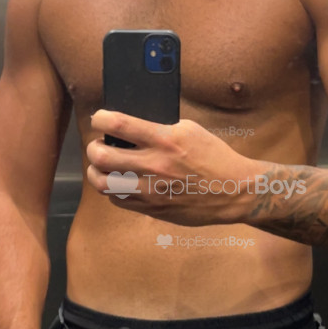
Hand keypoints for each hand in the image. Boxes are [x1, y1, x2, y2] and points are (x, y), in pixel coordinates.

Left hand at [86, 111, 253, 226]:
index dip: (100, 119)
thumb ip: (160, 127)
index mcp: (164, 139)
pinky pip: (118, 200)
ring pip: (103, 183)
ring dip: (96, 172)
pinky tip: (119, 182)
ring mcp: (151, 190)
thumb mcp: (191, 130)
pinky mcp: (153, 209)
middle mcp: (154, 165)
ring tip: (102, 167)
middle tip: (98, 146)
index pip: (118, 124)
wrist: (233, 190)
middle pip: (101, 156)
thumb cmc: (214, 156)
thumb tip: (131, 126)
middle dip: (93, 148)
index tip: (99, 119)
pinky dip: (112, 189)